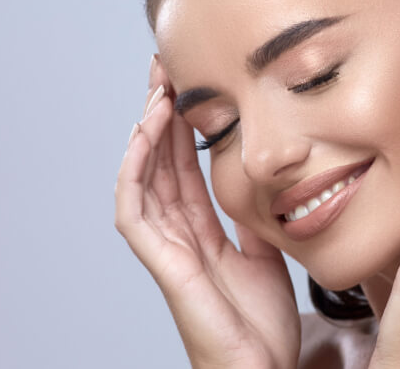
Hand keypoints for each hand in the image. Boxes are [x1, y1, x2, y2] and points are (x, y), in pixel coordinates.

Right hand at [115, 55, 301, 368]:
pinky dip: (134, 169)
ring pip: (142, 177)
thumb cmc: (261, 331)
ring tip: (157, 89)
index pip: (183, 165)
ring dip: (146, 131)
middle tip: (165, 68)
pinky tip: (146, 134)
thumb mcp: (265, 255)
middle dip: (159, 113)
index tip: (189, 83)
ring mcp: (165, 248)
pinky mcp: (162, 263)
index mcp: (200, 232)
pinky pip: (133, 210)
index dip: (183, 124)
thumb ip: (252, 220)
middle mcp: (176, 235)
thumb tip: (260, 180)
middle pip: (158, 162)